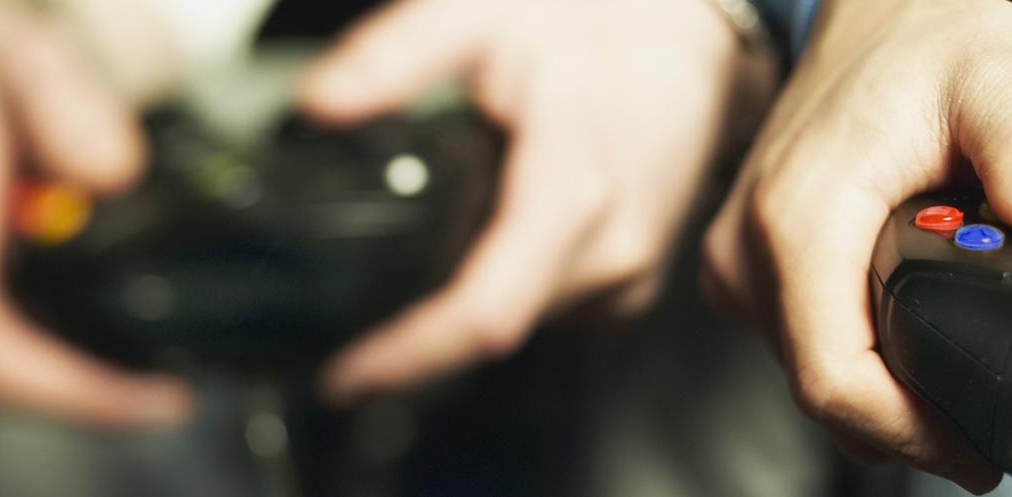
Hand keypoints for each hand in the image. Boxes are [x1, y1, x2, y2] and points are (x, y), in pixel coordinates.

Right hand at [0, 0, 188, 427]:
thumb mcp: (25, 61)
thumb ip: (65, 107)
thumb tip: (108, 173)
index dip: (79, 392)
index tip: (157, 397)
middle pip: (16, 382)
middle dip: (99, 396)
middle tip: (181, 390)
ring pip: (25, 373)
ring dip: (97, 379)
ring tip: (172, 371)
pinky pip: (29, 349)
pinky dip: (87, 354)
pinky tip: (144, 347)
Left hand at [299, 0, 763, 402]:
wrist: (690, 36)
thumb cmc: (600, 22)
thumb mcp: (482, 15)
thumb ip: (398, 56)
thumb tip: (320, 103)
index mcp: (572, 189)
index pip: (484, 313)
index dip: (408, 357)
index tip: (346, 374)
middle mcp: (612, 246)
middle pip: (492, 324)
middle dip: (419, 330)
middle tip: (357, 308)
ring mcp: (631, 270)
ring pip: (522, 320)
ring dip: (466, 302)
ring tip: (436, 239)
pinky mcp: (636, 279)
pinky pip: (554, 308)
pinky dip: (509, 286)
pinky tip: (495, 231)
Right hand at [701, 0, 1011, 490]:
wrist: (881, 9)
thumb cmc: (931, 37)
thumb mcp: (1000, 74)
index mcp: (799, 218)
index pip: (835, 379)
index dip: (911, 434)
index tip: (978, 452)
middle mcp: (750, 249)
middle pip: (825, 391)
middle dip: (910, 425)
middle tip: (990, 433)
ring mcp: (742, 263)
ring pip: (814, 374)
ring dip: (887, 396)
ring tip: (964, 384)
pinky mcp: (751, 268)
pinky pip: (806, 344)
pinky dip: (864, 360)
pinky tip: (919, 344)